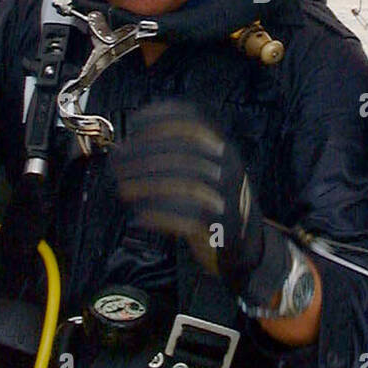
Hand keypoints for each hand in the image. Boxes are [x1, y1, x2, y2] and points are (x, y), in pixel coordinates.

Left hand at [110, 100, 263, 292]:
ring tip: (122, 188)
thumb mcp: (211, 171)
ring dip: (147, 184)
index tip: (135, 123)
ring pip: (183, 184)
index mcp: (225, 151)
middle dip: (145, 154)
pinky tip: (140, 217)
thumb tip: (132, 145)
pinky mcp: (221, 228)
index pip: (195, 124)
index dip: (163, 118)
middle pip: (183, 153)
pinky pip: (187, 218)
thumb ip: (184, 155)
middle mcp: (229, 170)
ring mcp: (227, 198)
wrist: (249, 249)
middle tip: (118, 162)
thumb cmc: (217, 206)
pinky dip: (160, 216)